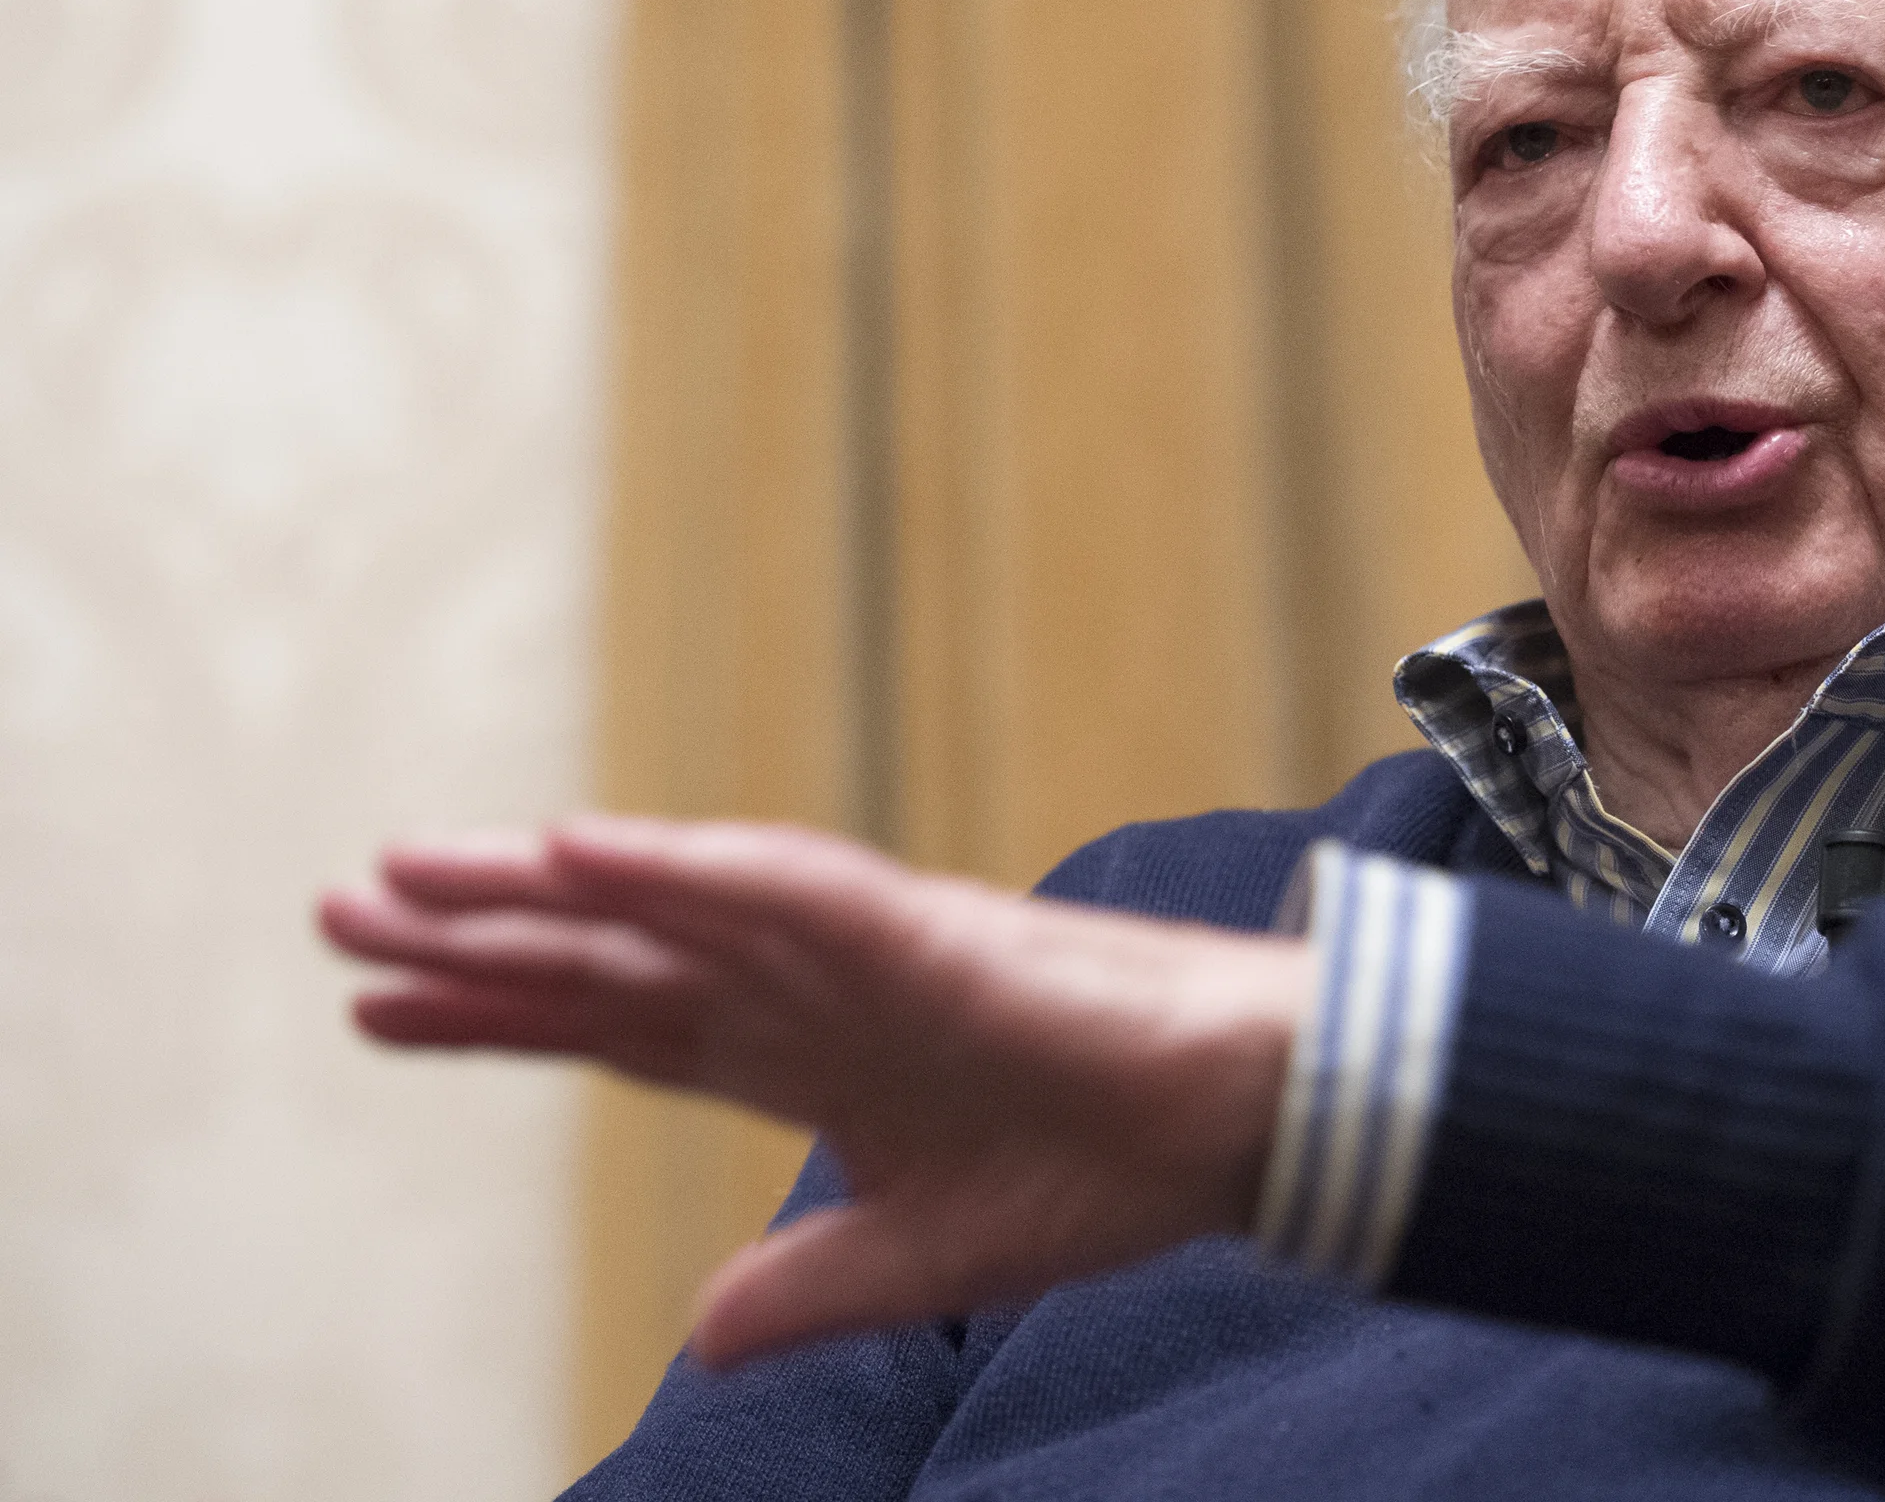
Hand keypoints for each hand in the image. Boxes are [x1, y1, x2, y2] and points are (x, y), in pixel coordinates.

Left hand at [317, 815, 1312, 1365]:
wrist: (1243, 1122)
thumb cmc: (1111, 1165)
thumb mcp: (931, 1256)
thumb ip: (815, 1287)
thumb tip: (703, 1331)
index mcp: (815, 1056)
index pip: (624, 1031)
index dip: (503, 1018)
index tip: (378, 1011)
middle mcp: (817, 987)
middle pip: (617, 959)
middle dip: (477, 942)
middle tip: (340, 913)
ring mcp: (866, 953)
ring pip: (674, 911)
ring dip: (541, 891)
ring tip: (407, 873)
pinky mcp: (928, 934)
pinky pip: (787, 892)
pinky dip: (683, 872)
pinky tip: (581, 855)